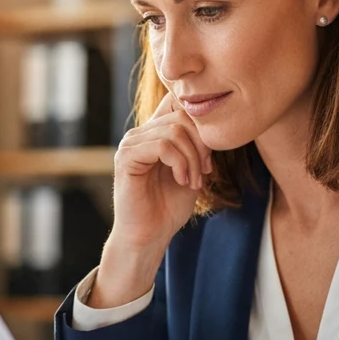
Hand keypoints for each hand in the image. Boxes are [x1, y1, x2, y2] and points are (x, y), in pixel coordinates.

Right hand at [89, 92, 211, 306]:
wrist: (150, 235)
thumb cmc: (169, 206)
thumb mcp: (192, 169)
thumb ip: (198, 145)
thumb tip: (212, 124)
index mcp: (154, 133)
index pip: (178, 104)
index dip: (200, 125)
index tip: (208, 159)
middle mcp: (140, 133)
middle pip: (181, 116)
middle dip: (201, 145)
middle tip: (205, 171)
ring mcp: (131, 143)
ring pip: (174, 131)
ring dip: (192, 158)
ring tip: (194, 181)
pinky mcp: (126, 157)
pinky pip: (162, 146)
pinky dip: (180, 163)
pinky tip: (182, 181)